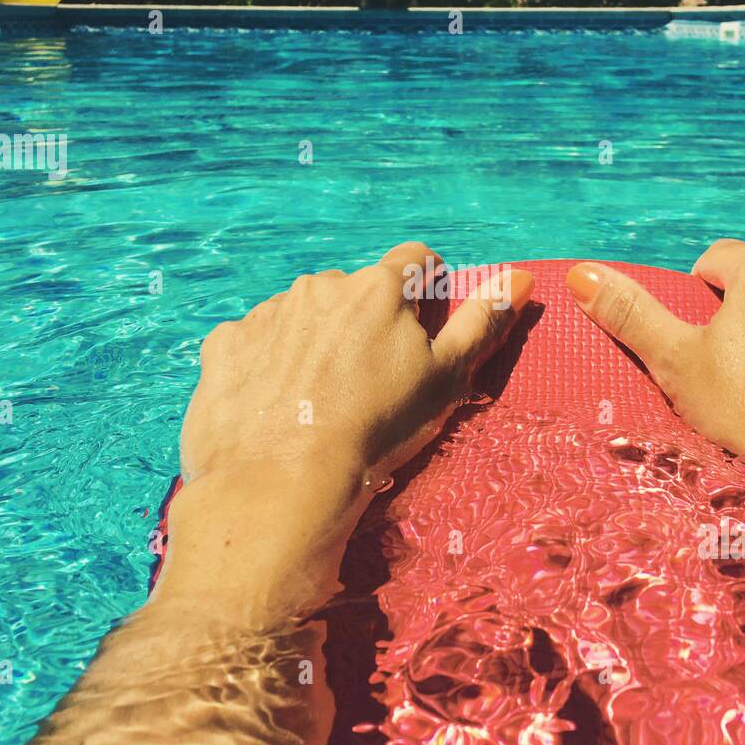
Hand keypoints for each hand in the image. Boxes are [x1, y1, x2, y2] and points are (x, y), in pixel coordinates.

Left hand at [166, 242, 533, 624]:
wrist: (281, 482)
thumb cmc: (376, 430)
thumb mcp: (446, 381)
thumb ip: (482, 323)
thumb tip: (519, 277)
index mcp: (378, 288)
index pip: (415, 262)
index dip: (424, 294)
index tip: (418, 334)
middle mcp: (320, 286)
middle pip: (354, 291)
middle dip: (363, 322)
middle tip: (366, 381)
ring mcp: (268, 313)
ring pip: (302, 315)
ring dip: (314, 341)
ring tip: (317, 399)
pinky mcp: (225, 344)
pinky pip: (254, 341)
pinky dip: (266, 362)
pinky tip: (275, 405)